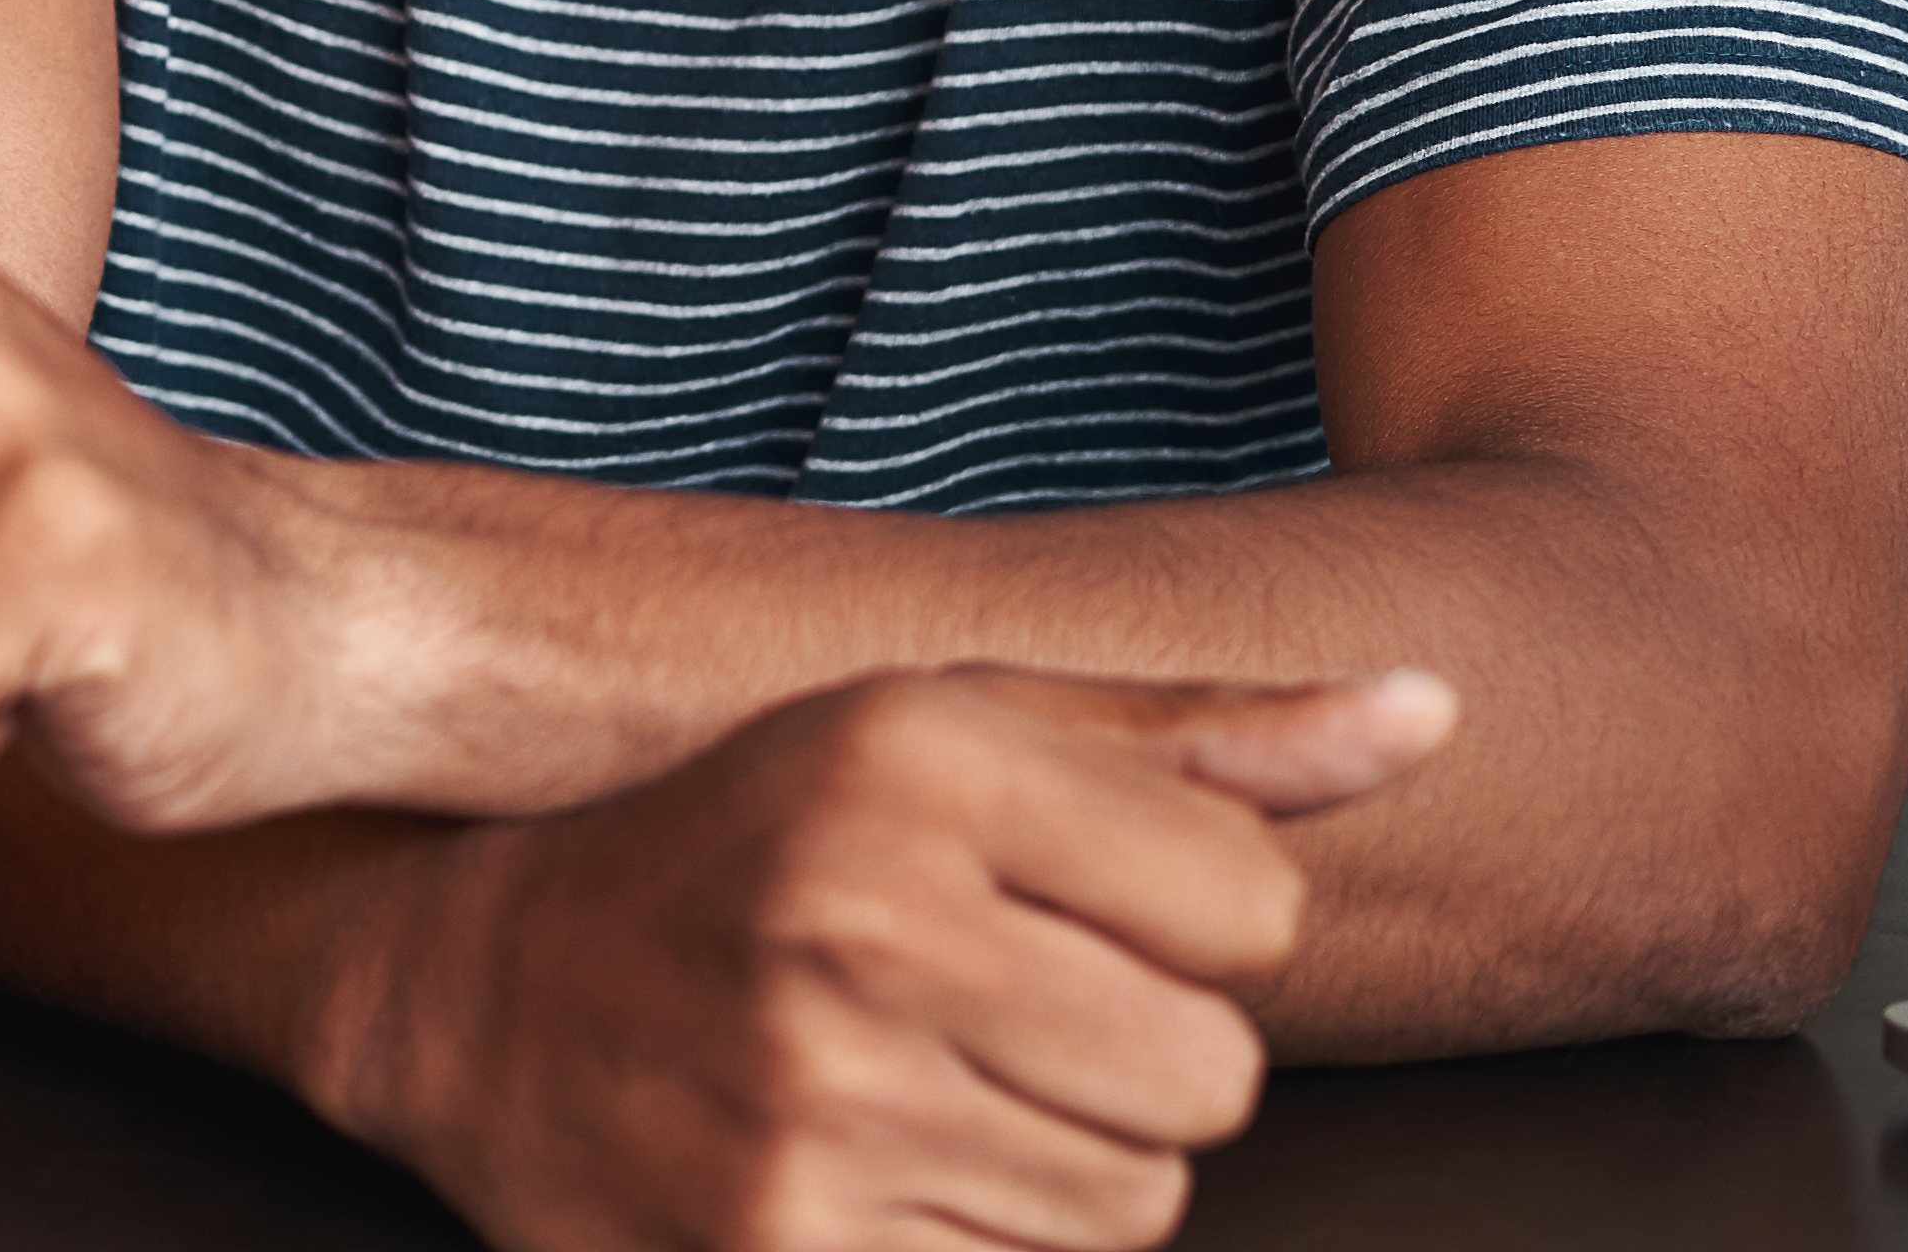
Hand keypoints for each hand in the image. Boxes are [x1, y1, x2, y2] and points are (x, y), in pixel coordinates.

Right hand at [333, 668, 1458, 1251]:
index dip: (1179, 924)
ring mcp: (817, 1099)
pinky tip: (865, 1176)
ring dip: (1056, 1169)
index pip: (1253, 902)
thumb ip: (1193, 738)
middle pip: (1214, 1077)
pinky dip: (965, 1247)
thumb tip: (1440, 710)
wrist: (467, 990)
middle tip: (985, 1019)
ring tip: (915, 1093)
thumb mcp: (935, 733)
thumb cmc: (747, 846)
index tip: (1054, 910)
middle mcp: (862, 916)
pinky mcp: (786, 1248)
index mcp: (908, 755)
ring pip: (1133, 1206)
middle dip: (1133, 1066)